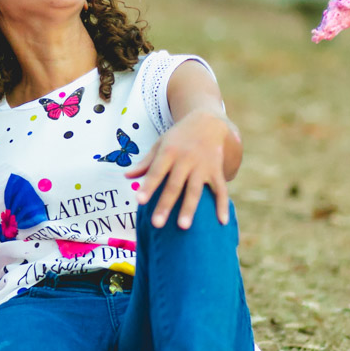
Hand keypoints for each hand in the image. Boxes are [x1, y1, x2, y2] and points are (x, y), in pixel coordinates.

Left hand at [125, 110, 233, 228]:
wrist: (208, 122)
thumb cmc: (179, 137)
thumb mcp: (161, 144)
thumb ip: (145, 163)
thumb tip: (126, 177)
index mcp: (169, 152)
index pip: (156, 172)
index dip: (148, 186)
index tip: (139, 201)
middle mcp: (185, 160)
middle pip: (174, 185)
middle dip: (165, 204)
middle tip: (156, 224)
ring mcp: (202, 166)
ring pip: (195, 190)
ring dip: (189, 209)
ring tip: (183, 227)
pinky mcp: (216, 170)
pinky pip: (220, 190)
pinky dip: (222, 205)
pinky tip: (221, 221)